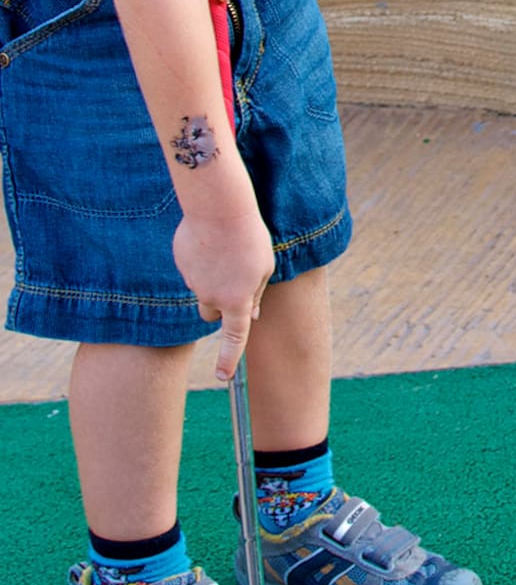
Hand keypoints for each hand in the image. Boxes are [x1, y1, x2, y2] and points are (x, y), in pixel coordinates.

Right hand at [174, 204, 274, 382]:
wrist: (219, 208)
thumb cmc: (250, 237)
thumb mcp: (265, 267)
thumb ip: (256, 295)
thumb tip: (250, 316)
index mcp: (237, 300)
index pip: (235, 338)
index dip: (229, 359)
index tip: (223, 377)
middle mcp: (211, 297)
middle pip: (211, 314)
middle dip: (220, 305)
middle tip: (233, 278)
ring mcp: (193, 281)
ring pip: (202, 289)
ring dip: (212, 278)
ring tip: (225, 249)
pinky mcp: (182, 264)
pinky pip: (192, 268)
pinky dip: (201, 259)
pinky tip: (210, 239)